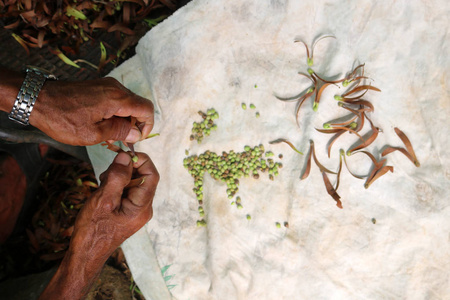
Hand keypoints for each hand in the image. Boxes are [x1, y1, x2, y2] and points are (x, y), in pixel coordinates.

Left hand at [30, 77, 153, 145]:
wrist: (36, 99)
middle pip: (137, 106)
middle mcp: (115, 88)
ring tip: (107, 135)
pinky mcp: (98, 87)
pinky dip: (114, 114)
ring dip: (122, 121)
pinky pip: (115, 101)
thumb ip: (118, 132)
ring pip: (126, 104)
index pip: (146, 109)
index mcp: (117, 98)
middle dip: (133, 125)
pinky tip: (100, 125)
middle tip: (119, 140)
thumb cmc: (62, 118)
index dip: (147, 126)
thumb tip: (136, 134)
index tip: (136, 139)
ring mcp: (106, 86)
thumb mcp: (92, 133)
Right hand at [40, 151, 158, 298]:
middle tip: (106, 174)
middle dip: (125, 169)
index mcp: (142, 206)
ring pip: (133, 182)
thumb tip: (126, 157)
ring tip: (102, 185)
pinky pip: (126, 190)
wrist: (86, 253)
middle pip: (143, 177)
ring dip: (118, 177)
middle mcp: (144, 208)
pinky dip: (115, 185)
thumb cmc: (93, 230)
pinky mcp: (128, 210)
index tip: (122, 156)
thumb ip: (117, 178)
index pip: (152, 175)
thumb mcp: (103, 200)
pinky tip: (103, 191)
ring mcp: (136, 210)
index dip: (140, 161)